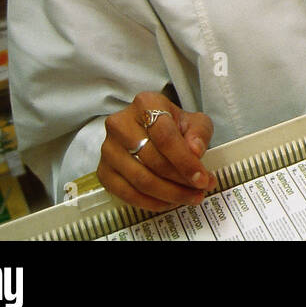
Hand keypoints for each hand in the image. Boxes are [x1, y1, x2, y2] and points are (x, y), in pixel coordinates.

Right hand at [97, 91, 217, 211]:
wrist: (149, 127)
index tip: (202, 179)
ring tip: (189, 197)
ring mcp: (109, 148)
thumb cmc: (172, 124)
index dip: (185, 161)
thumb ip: (199, 133)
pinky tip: (168, 202)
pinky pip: (126, 193)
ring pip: (140, 180)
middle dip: (180, 181)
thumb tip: (195, 151)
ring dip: (169, 194)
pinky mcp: (103, 170)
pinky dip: (150, 202)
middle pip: (153, 161)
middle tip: (200, 190)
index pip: (166, 137)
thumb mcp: (194, 121)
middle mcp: (121, 124)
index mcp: (146, 104)